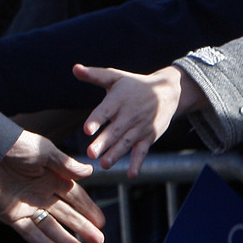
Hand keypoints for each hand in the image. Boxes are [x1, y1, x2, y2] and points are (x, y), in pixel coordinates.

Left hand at [0, 130, 103, 242]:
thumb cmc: (15, 146)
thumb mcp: (44, 151)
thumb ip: (66, 164)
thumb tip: (90, 171)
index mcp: (51, 176)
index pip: (74, 196)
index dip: (88, 208)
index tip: (101, 222)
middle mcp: (41, 193)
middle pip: (66, 214)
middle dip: (83, 228)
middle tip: (99, 242)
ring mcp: (27, 205)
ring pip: (51, 227)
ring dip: (67, 241)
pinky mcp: (11, 214)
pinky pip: (29, 232)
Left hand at [77, 64, 197, 174]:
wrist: (167, 92)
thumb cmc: (134, 84)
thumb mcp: (115, 76)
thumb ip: (94, 75)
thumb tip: (75, 68)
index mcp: (118, 99)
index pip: (106, 110)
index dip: (96, 120)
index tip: (87, 130)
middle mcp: (130, 114)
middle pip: (115, 130)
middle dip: (103, 142)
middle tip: (90, 153)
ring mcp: (140, 127)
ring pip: (126, 143)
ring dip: (116, 154)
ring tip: (104, 165)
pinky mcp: (148, 137)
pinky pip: (142, 151)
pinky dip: (138, 162)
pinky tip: (131, 174)